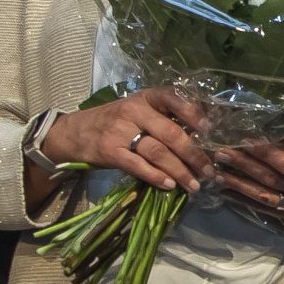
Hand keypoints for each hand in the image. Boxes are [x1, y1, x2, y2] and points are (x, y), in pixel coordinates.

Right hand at [39, 87, 213, 193]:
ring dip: (180, 170)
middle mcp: (134, 111)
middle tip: (209, 170)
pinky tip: (170, 185)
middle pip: (171, 133)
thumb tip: (201, 135)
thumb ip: (164, 117)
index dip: (193, 113)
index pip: (173, 98)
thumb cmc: (115, 121)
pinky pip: (138, 166)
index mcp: (145, 98)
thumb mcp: (139, 110)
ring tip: (194, 184)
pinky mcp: (110, 151)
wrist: (74, 132)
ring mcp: (120, 131)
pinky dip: (156, 177)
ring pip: (157, 152)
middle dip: (194, 154)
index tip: (209, 130)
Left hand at [212, 136, 283, 233]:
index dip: (266, 154)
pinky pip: (269, 210)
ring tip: (215, 171)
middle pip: (272, 180)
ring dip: (239, 185)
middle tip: (220, 151)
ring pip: (266, 197)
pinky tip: (227, 193)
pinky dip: (247, 202)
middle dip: (244, 166)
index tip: (246, 139)